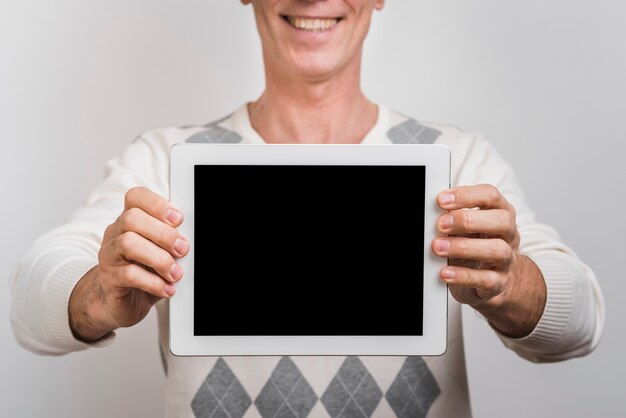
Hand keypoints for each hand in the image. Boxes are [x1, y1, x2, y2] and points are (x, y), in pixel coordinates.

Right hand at [69, 187, 188, 340]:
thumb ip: (171, 240)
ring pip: (128, 243)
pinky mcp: (109, 278)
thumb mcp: (160, 251)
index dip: (157, 204)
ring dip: (159, 259)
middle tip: (182, 249)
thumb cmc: (144, 271)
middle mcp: (115, 233)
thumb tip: (188, 239)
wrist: (119, 301)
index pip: (136, 197)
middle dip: (163, 234)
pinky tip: (166, 288)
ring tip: (175, 273)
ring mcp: (109, 255)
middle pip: (132, 218)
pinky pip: (129, 274)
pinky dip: (154, 282)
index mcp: (129, 220)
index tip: (178, 219)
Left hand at [432, 184, 545, 336]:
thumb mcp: (465, 228)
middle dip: (468, 220)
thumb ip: (453, 217)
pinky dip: (463, 276)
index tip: (442, 200)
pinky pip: (486, 279)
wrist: (492, 282)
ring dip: (463, 247)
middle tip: (441, 224)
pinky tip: (445, 272)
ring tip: (438, 247)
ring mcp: (506, 260)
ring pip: (497, 250)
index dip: (466, 195)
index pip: (490, 196)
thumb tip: (430, 213)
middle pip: (501, 221)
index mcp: (500, 213)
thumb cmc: (476, 246)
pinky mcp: (498, 283)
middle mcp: (508, 235)